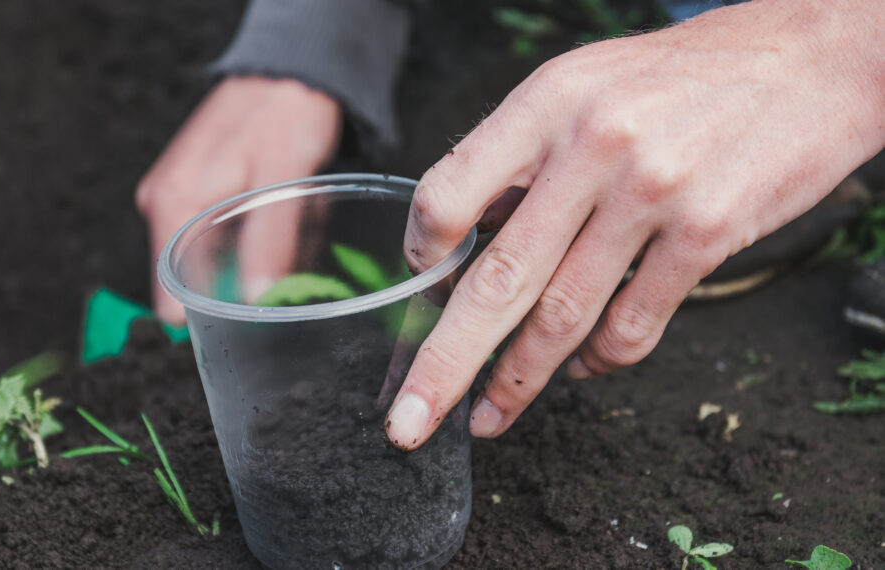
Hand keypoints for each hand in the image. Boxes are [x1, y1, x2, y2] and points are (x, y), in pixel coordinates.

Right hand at [136, 76, 340, 322]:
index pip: (169, 299)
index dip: (209, 319)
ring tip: (285, 231)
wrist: (292, 69)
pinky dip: (251, 240)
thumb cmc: (286, 113)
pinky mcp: (196, 195)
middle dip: (238, 287)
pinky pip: (221, 239)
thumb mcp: (284, 177)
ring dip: (249, 262)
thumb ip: (269, 240)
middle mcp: (162, 204)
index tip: (251, 325)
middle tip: (284, 264)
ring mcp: (177, 199)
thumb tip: (255, 300)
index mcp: (171, 203)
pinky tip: (277, 220)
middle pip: (191, 283)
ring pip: (211, 262)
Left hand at [386, 0, 884, 448]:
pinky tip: (579, 372)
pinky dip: (598, 363)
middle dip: (443, 364)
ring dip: (517, 381)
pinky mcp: (705, 233)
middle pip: (494, 280)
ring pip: (561, 316)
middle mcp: (590, 147)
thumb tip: (462, 236)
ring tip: (487, 417)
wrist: (808, 59)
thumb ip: (521, 156)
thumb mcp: (582, 86)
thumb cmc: (683, 77)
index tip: (416, 285)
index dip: (418, 254)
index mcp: (544, 104)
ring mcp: (650, 193)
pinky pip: (632, 324)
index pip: (446, 195)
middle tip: (407, 422)